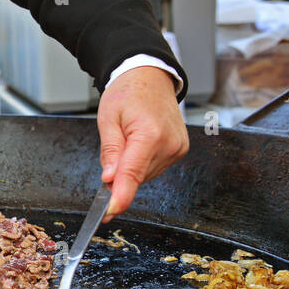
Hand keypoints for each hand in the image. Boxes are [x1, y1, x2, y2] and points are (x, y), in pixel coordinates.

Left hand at [96, 67, 189, 220]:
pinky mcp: (180, 150)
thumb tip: (108, 179)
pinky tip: (140, 144)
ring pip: (145, 175)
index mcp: (150, 133)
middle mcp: (169, 143)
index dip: (121, 196)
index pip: (133, 173)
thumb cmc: (128, 92)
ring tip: (128, 139)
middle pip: (137, 176)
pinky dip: (142, 163)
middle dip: (120, 174)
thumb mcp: (108, 119)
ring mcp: (178, 148)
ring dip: (131, 167)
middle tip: (112, 151)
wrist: (150, 77)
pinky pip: (155, 167)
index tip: (110, 212)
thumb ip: (109, 151)